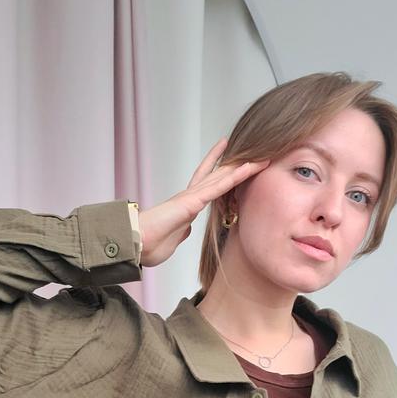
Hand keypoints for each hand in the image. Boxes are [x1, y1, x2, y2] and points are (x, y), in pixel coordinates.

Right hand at [137, 138, 269, 267]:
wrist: (134, 244)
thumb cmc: (147, 245)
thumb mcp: (172, 240)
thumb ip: (181, 232)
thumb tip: (187, 228)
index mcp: (185, 207)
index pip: (207, 185)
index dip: (220, 172)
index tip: (231, 163)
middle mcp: (189, 197)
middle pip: (219, 176)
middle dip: (237, 164)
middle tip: (256, 152)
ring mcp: (190, 198)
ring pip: (222, 177)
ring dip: (243, 168)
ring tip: (262, 157)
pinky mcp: (191, 203)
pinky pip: (217, 187)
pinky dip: (234, 177)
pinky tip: (248, 169)